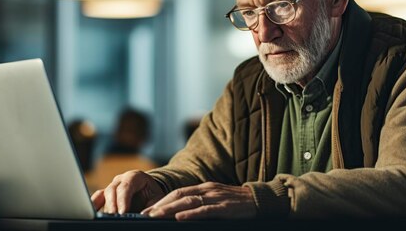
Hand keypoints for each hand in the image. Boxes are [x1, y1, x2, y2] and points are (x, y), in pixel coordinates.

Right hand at [90, 170, 165, 213]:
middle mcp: (121, 179)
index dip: (123, 200)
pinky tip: (93, 214)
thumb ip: (150, 207)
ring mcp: (112, 186)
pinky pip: (97, 199)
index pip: (126, 186)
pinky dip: (94, 205)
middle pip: (112, 190)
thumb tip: (143, 216)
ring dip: (105, 208)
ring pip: (103, 195)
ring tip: (106, 218)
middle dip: (112, 205)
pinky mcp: (106, 196)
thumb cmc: (154, 196)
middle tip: (114, 217)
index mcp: (135, 176)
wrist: (150, 193)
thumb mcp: (156, 200)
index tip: (122, 213)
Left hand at [141, 182, 256, 219]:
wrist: (261, 200)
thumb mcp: (217, 198)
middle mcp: (207, 189)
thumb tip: (181, 212)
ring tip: (155, 216)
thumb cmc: (237, 203)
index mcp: (204, 187)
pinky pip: (205, 210)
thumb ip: (201, 202)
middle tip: (144, 215)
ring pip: (188, 201)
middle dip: (160, 205)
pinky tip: (179, 218)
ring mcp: (216, 198)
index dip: (161, 200)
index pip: (178, 192)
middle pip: (179, 195)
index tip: (147, 211)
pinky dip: (191, 214)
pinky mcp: (225, 208)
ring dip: (170, 209)